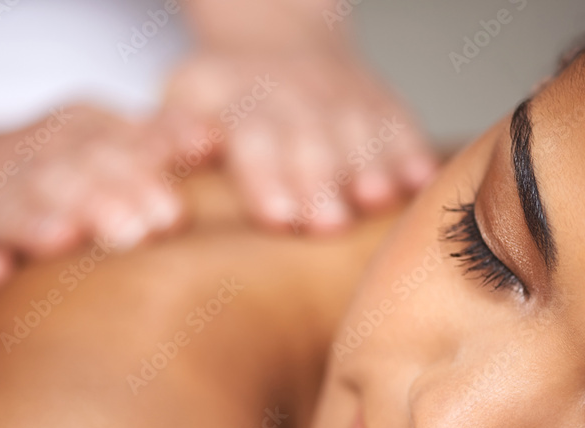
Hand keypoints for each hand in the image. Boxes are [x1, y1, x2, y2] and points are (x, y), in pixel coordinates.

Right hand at [0, 105, 185, 302]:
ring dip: (40, 221)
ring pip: (15, 205)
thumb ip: (163, 146)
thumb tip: (217, 143)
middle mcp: (36, 159)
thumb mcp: (107, 150)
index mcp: (83, 133)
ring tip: (65, 238)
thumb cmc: (54, 179)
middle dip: (106, 197)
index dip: (153, 161)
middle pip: (71, 171)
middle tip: (145, 228)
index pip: (121, 140)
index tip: (182, 197)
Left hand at [163, 50, 436, 232]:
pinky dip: (412, 155)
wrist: (280, 45)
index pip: (253, 140)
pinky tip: (421, 182)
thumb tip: (164, 184)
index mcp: (236, 102)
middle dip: (319, 183)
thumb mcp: (179, 110)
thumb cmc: (221, 102)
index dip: (266, 179)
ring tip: (376, 198)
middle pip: (309, 143)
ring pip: (358, 135)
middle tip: (326, 223)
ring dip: (370, 167)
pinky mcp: (382, 108)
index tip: (279, 217)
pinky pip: (401, 128)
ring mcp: (341, 101)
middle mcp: (292, 98)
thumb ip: (163, 147)